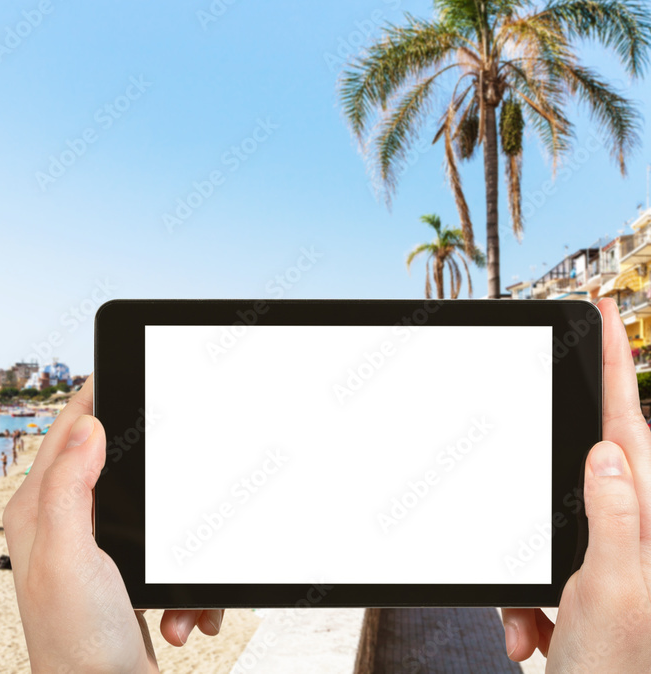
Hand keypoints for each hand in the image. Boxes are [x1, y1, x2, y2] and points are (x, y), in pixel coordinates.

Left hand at [3, 377, 222, 672]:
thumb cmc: (78, 646)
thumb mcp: (70, 558)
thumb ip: (69, 488)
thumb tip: (87, 427)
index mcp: (39, 513)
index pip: (64, 433)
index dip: (92, 396)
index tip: (119, 368)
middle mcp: (62, 528)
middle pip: (110, 465)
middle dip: (153, 477)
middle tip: (177, 460)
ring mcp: (94, 554)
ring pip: (149, 513)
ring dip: (177, 548)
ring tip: (179, 597)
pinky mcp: (123, 579)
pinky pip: (167, 558)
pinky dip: (184, 587)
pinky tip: (183, 618)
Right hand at [502, 299, 650, 669]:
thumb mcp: (612, 594)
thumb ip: (613, 517)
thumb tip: (607, 452)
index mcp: (647, 523)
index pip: (630, 425)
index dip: (616, 364)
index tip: (603, 309)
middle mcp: (632, 535)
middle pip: (576, 482)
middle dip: (535, 510)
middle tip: (538, 558)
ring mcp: (608, 562)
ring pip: (544, 533)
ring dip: (526, 583)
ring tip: (537, 629)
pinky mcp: (583, 587)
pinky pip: (536, 574)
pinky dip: (524, 606)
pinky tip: (534, 639)